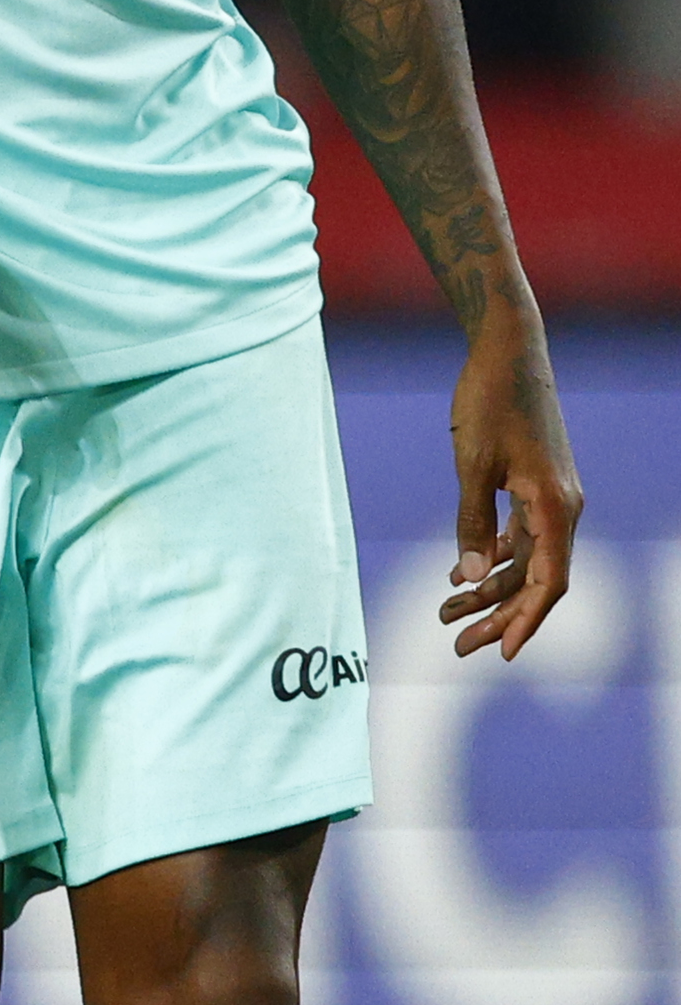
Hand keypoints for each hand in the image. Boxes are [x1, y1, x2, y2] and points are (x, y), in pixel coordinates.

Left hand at [442, 308, 582, 660]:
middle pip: (535, 579)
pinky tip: (460, 577)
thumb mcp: (470, 464)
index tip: (503, 653)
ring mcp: (551, 498)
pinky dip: (492, 559)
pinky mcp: (536, 488)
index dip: (526, 619)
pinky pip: (520, 538)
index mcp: (554, 505)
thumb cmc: (489, 401)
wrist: (508, 352)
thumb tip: (466, 576)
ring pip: (525, 561)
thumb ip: (470, 522)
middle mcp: (562, 508)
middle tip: (455, 646)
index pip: (548, 580)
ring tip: (443, 615)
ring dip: (488, 589)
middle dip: (497, 614)